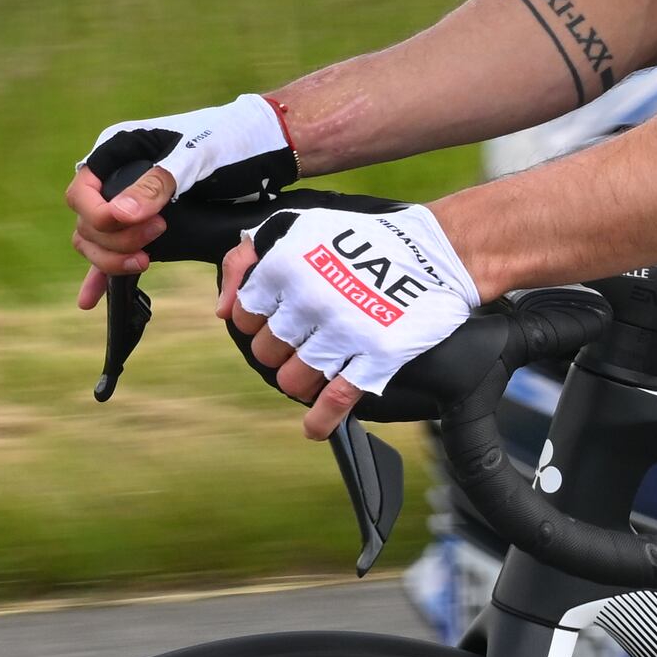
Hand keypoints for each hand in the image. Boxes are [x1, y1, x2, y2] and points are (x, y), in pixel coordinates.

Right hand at [66, 93, 293, 304]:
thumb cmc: (228, 142)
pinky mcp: (145, 226)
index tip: (131, 223)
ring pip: (97, 242)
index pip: (81, 192)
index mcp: (118, 150)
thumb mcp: (195, 156)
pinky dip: (102, 276)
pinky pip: (115, 251)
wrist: (262, 154)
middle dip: (115, 239)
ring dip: (113, 260)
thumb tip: (119, 215)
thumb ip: (156, 183)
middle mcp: (117, 178)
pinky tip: (90, 300)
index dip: (98, 215)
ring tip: (144, 262)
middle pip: (87, 223)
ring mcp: (129, 205)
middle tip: (157, 235)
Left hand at [231, 203, 480, 438]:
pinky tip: (313, 428)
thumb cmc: (361, 240)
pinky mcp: (375, 356)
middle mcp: (309, 299)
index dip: (257, 320)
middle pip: (267, 352)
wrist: (433, 253)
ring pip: (293, 380)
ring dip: (299, 380)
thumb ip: (248, 260)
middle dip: (280, 350)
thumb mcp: (296, 228)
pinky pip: (335, 401)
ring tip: (315, 368)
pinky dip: (320, 420)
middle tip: (303, 339)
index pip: (244, 316)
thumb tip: (223, 310)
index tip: (277, 316)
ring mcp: (342, 331)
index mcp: (285, 266)